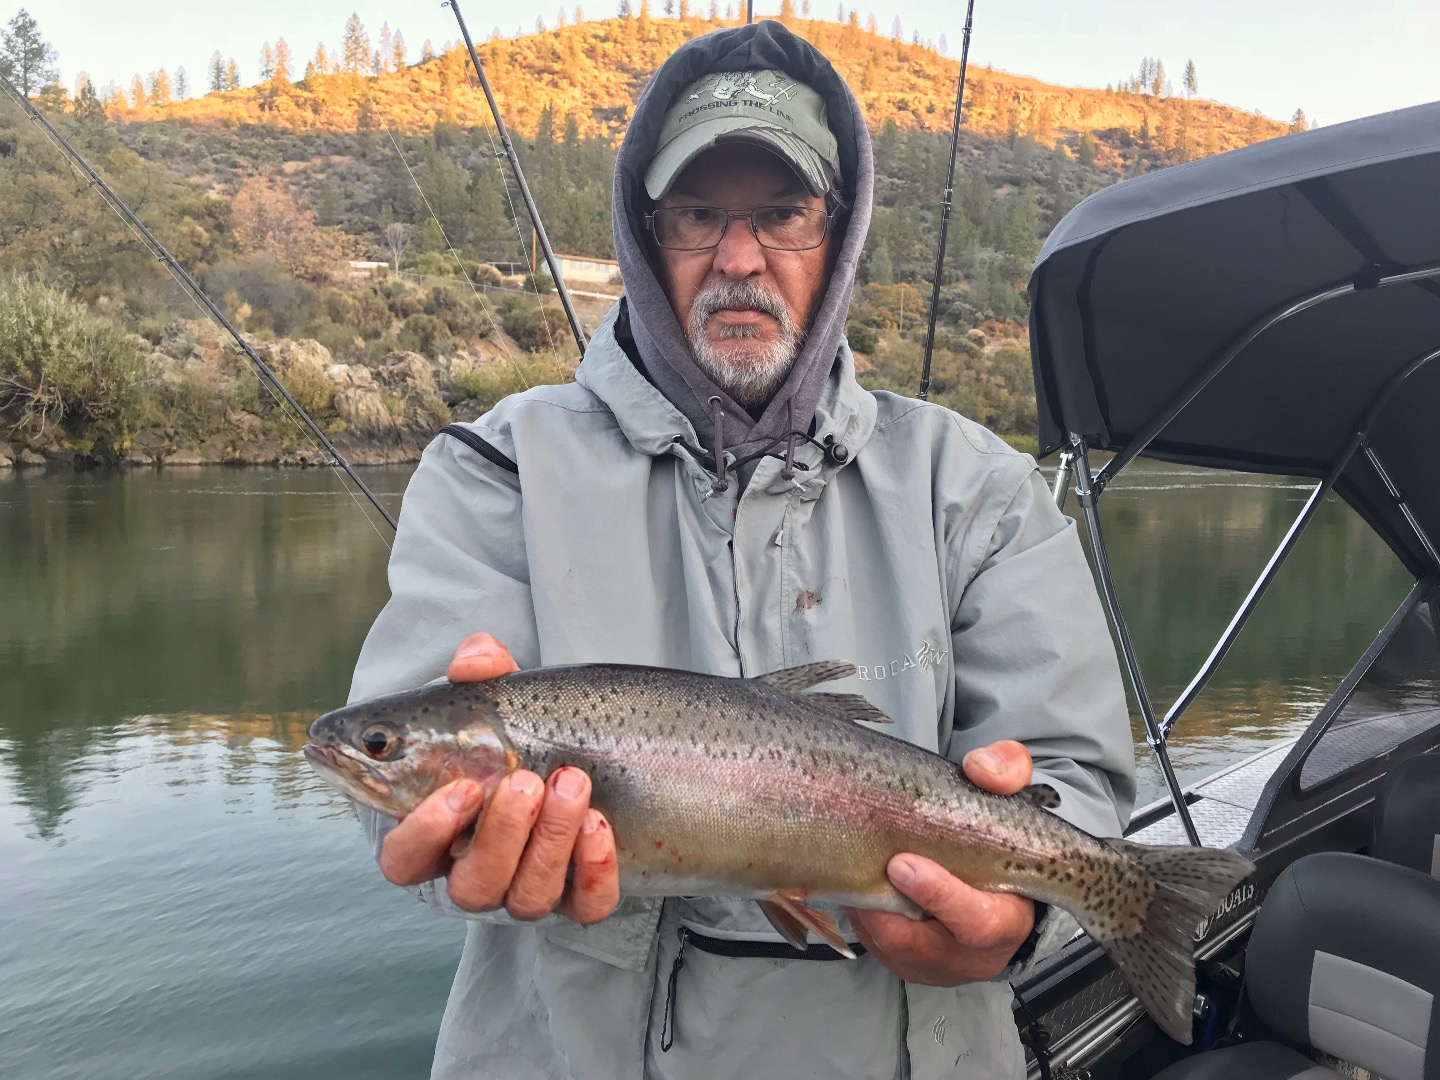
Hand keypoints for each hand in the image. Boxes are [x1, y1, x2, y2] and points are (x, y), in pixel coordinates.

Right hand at [377, 633, 621, 924]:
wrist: (576, 745)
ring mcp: (528, 887)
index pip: (403, 860)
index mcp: (434, 833)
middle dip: (502, 835)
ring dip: (550, 842)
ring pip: (528, 898)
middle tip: (526, 781)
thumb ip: (478, 668)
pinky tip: (600, 824)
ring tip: (571, 783)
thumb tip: (473, 663)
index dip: (424, 834)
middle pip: (472, 888)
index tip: (463, 789)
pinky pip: (587, 906)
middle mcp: (476, 871)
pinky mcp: (581, 893)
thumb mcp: (493, 694)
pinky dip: (594, 870)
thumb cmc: (512, 728)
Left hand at [847, 740, 1036, 985]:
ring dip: (862, 902)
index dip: (940, 896)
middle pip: (915, 943)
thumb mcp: (1009, 802)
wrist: (990, 891)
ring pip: (880, 941)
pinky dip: (854, 905)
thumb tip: (982, 770)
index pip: (977, 924)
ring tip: (850, 859)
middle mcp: (966, 956)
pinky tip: (848, 870)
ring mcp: (927, 964)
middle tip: (863, 861)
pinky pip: (866, 939)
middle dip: (883, 902)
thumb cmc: (996, 845)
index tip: (901, 864)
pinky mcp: (897, 961)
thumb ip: (1006, 774)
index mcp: (1006, 921)